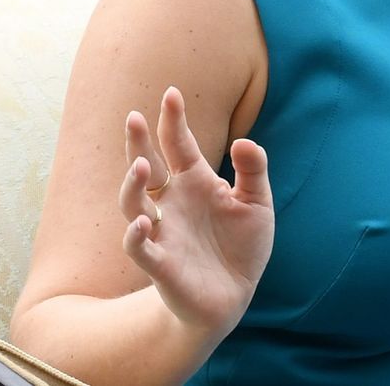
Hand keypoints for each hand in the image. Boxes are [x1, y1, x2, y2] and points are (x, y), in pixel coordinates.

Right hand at [118, 86, 273, 336]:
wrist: (234, 295)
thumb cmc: (242, 245)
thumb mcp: (257, 202)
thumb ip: (253, 170)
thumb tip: (244, 140)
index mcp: (195, 182)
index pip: (178, 145)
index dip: (173, 121)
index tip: (172, 93)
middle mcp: (172, 202)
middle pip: (146, 167)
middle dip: (138, 144)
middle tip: (135, 117)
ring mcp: (163, 232)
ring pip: (133, 204)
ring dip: (132, 185)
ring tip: (140, 165)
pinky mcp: (160, 264)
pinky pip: (139, 247)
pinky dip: (136, 235)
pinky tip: (144, 222)